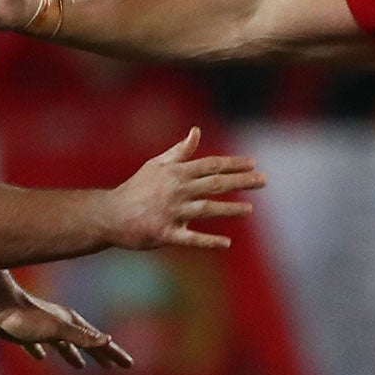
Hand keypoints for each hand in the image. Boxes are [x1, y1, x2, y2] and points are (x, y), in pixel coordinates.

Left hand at [0, 293, 133, 369]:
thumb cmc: (26, 318)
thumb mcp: (57, 329)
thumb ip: (80, 335)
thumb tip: (107, 340)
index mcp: (71, 324)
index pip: (98, 342)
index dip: (114, 353)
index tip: (128, 364)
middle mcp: (59, 325)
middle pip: (84, 343)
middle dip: (99, 354)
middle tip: (112, 367)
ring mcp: (41, 329)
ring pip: (63, 345)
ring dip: (73, 354)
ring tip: (80, 365)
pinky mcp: (23, 333)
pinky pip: (36, 346)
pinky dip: (41, 352)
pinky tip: (41, 357)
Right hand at [104, 127, 266, 250]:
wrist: (110, 214)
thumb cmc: (137, 188)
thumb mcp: (157, 165)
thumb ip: (180, 151)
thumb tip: (196, 131)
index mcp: (175, 172)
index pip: (210, 165)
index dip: (233, 164)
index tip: (253, 164)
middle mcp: (176, 190)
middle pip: (214, 184)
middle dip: (241, 181)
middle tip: (263, 180)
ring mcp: (171, 212)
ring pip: (206, 209)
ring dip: (229, 209)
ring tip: (250, 210)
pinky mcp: (165, 233)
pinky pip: (190, 238)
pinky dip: (208, 241)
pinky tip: (226, 243)